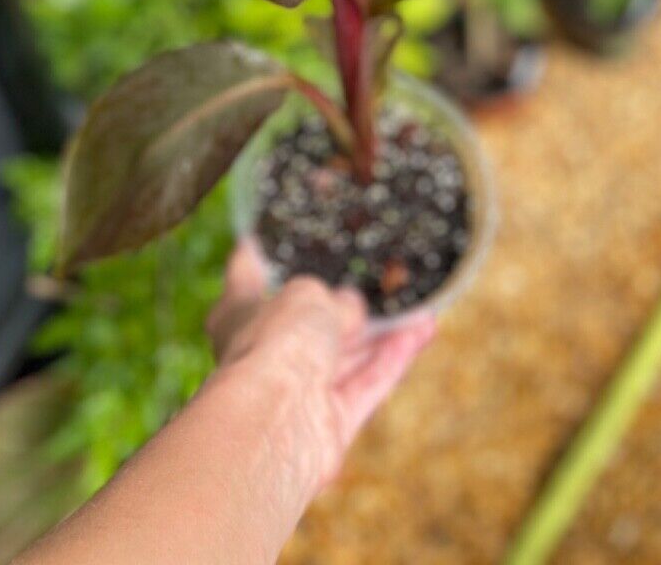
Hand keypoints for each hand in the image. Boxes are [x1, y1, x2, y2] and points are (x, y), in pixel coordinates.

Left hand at [207, 241, 435, 501]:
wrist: (277, 423)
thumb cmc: (274, 344)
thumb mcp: (309, 296)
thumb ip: (337, 301)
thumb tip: (355, 310)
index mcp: (238, 314)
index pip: (246, 276)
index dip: (256, 256)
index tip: (259, 237)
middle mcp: (264, 354)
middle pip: (307, 323)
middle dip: (345, 305)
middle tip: (379, 281)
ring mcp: (296, 392)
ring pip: (345, 356)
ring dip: (383, 333)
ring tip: (420, 307)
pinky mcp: (327, 424)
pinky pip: (366, 384)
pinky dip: (393, 359)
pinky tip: (423, 331)